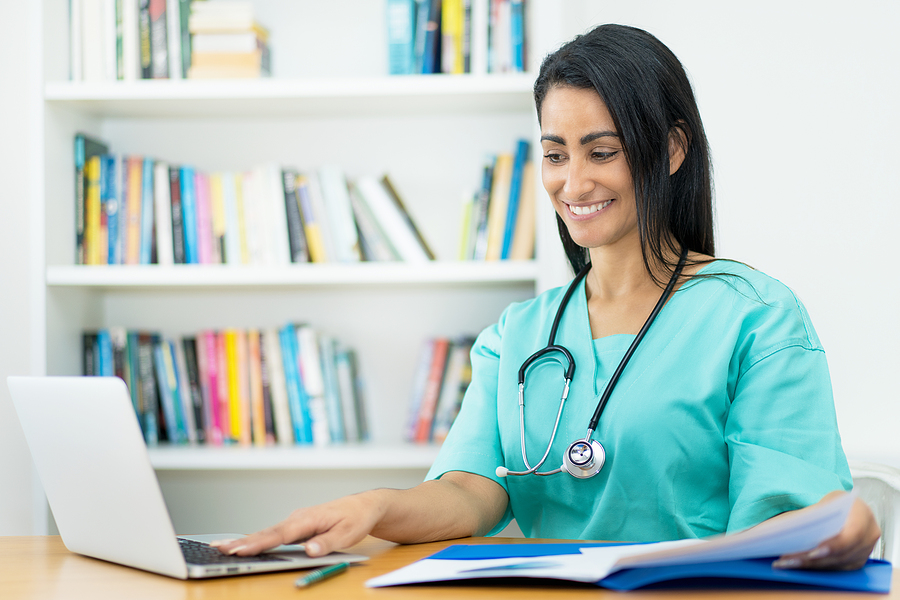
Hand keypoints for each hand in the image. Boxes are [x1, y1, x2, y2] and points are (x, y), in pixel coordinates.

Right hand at [211, 490, 385, 557]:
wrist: (364, 505)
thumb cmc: (356, 518)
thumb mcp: (348, 533)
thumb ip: (327, 543)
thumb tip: (309, 550)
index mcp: (309, 518)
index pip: (280, 534)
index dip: (259, 543)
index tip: (241, 549)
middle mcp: (298, 518)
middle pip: (267, 532)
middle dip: (242, 541)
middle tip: (219, 548)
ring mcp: (296, 521)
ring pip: (267, 533)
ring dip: (245, 541)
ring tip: (223, 547)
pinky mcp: (296, 526)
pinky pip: (274, 534)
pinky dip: (257, 540)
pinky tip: (243, 546)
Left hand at [773, 491, 880, 569]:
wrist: (849, 510)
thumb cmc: (835, 504)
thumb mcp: (825, 502)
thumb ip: (813, 514)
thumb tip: (787, 527)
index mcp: (863, 515)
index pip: (851, 534)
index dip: (833, 546)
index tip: (812, 552)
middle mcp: (869, 536)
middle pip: (841, 554)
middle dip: (813, 559)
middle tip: (788, 559)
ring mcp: (865, 552)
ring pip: (837, 564)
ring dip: (810, 566)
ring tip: (786, 562)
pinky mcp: (856, 562)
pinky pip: (836, 569)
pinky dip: (815, 568)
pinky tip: (796, 564)